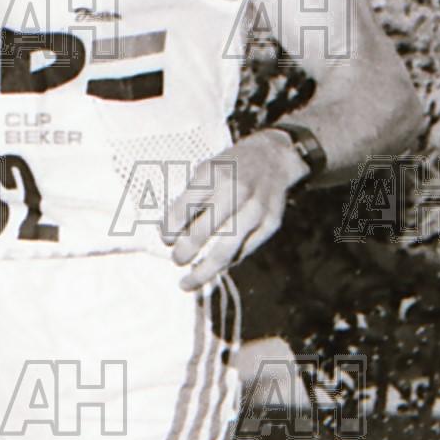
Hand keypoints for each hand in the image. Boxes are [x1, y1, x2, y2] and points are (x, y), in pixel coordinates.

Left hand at [162, 132, 301, 291]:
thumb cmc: (231, 166)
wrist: (273, 157)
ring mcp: (256, 209)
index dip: (170, 229)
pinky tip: (217, 266)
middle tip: (177, 260)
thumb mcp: (207, 169)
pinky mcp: (271, 223)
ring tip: (189, 281)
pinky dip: (228, 262)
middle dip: (184, 252)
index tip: (165, 239)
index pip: (184, 209)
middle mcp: (236, 191)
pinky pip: (244, 251)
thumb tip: (171, 233)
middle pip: (202, 233)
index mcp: (213, 174)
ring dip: (204, 271)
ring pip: (225, 251)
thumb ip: (190, 197)